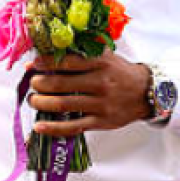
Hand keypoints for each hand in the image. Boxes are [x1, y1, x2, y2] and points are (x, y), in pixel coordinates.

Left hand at [26, 51, 150, 136]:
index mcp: (100, 63)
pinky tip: (39, 126)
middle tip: (33, 83)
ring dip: (41, 103)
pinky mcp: (102, 122)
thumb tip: (49, 52)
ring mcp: (101, 104)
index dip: (46, 63)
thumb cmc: (119, 72)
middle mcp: (100, 83)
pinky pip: (73, 126)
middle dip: (39, 84)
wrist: (147, 92)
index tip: (33, 65)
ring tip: (33, 100)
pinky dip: (53, 127)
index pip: (67, 62)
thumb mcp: (105, 55)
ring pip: (63, 104)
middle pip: (60, 84)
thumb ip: (81, 53)